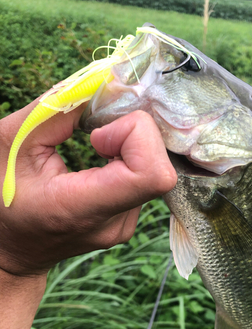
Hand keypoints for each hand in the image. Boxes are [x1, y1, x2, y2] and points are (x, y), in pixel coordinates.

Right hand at [0, 101, 176, 276]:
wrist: (13, 248)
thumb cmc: (1, 197)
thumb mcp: (13, 143)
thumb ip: (57, 108)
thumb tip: (103, 79)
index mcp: (81, 208)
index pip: (153, 174)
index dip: (137, 137)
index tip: (98, 134)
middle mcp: (114, 222)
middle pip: (159, 166)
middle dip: (133, 133)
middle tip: (96, 130)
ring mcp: (126, 224)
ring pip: (155, 167)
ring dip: (130, 144)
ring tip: (95, 145)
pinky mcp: (130, 218)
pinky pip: (146, 176)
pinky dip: (130, 157)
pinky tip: (102, 159)